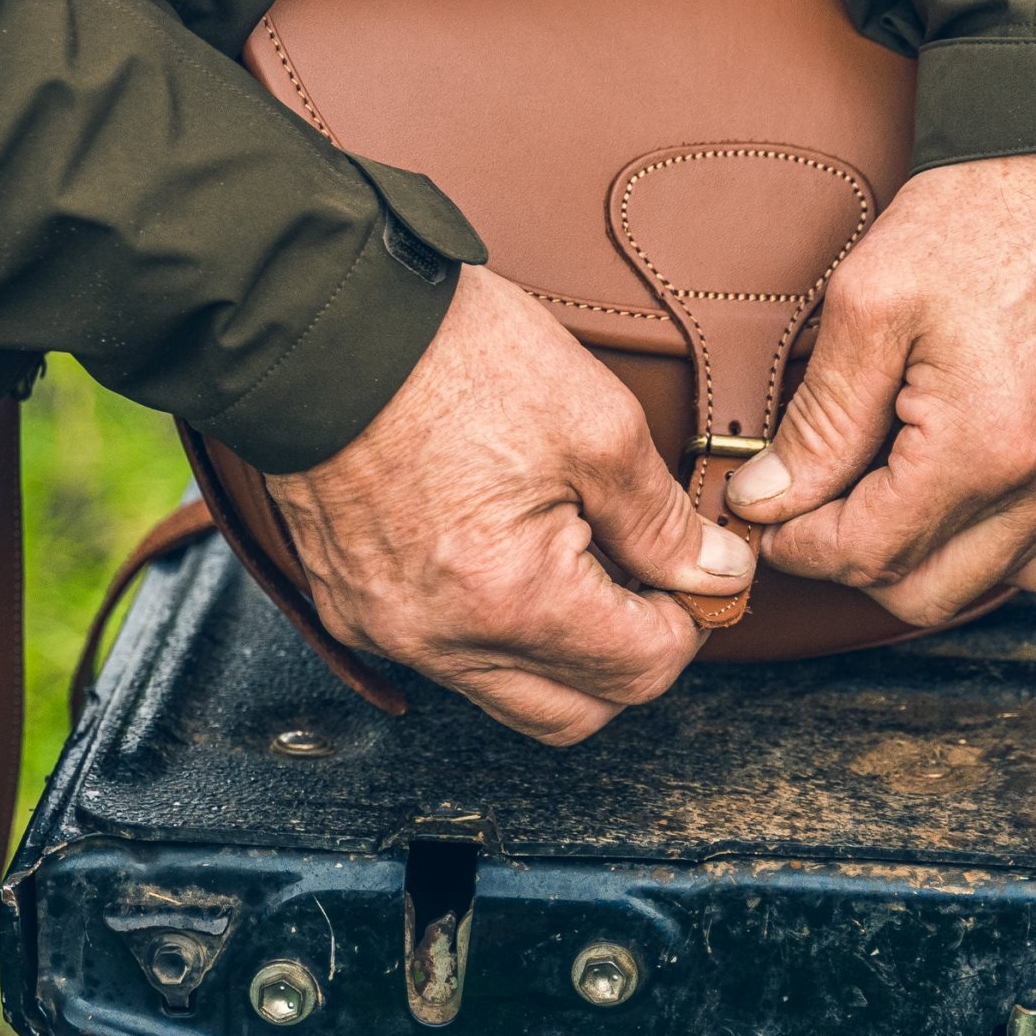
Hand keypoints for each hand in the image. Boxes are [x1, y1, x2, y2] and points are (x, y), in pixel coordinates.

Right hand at [265, 264, 753, 744]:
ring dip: (560, 649)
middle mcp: (442, 640)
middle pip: (574, 711)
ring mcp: (387, 630)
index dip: (691, 621)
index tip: (701, 572)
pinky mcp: (350, 606)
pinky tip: (509, 554)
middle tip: (650, 578)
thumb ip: (663, 522)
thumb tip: (714, 573)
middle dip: (629, 657)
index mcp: (511, 600)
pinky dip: (492, 628)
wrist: (321, 324)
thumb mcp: (596, 424)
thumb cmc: (454, 358)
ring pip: (506, 691)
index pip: (640, 670)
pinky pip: (444, 655)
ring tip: (578, 558)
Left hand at [724, 147, 1035, 622]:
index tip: (762, 509)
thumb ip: (818, 422)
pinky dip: (985, 541)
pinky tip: (941, 482)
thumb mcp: (870, 305)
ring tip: (873, 491)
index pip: (868, 556)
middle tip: (806, 504)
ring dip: (921, 560)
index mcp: (988, 451)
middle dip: (851, 562)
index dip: (795, 543)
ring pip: (990, 585)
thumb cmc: (983, 213)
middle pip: (926, 594)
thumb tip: (767, 499)